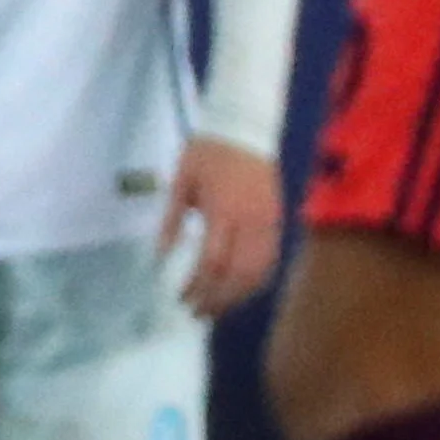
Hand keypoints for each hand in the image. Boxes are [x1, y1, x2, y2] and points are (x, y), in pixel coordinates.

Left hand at [163, 136, 290, 318]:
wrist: (246, 126)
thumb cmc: (207, 151)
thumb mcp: (180, 181)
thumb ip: (171, 220)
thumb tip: (161, 256)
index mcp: (223, 211)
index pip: (212, 262)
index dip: (197, 286)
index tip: (181, 298)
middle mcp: (251, 222)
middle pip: (238, 275)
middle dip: (217, 299)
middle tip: (198, 313)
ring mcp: (269, 223)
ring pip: (259, 272)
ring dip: (238, 296)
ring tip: (217, 309)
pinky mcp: (278, 221)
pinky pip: (272, 260)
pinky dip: (257, 281)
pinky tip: (241, 291)